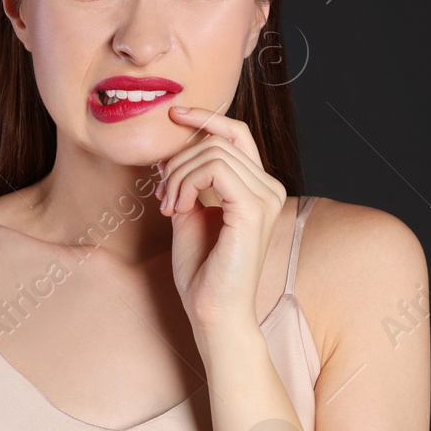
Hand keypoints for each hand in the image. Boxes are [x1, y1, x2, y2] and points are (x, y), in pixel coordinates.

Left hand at [154, 105, 286, 332]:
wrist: (213, 313)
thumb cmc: (203, 273)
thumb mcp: (189, 216)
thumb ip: (187, 183)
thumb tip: (170, 155)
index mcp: (258, 188)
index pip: (236, 133)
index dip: (205, 119)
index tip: (173, 117)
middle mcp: (269, 188)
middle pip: (218, 140)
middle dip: (179, 161)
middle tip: (162, 196)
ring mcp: (265, 197)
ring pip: (213, 152)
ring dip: (178, 175)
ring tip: (169, 206)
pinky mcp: (253, 208)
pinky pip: (214, 168)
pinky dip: (186, 183)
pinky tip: (177, 209)